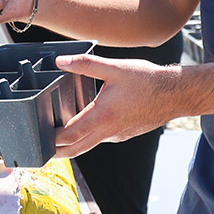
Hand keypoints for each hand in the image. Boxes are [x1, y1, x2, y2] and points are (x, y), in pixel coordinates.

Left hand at [52, 54, 181, 156]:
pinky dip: (88, 137)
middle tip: (39, 151)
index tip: (36, 137)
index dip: (51, 139)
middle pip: (76, 149)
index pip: (70, 136)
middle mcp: (109, 131)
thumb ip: (85, 64)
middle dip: (56, 152)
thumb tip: (60, 61)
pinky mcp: (125, 134)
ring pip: (89, 145)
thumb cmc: (148, 80)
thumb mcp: (114, 67)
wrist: (176, 93)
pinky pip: (102, 139)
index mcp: (103, 117)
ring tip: (54, 139)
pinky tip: (85, 125)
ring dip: (72, 145)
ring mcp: (118, 135)